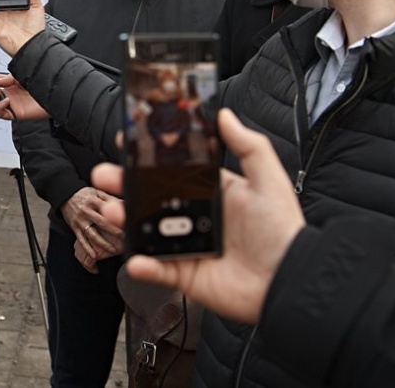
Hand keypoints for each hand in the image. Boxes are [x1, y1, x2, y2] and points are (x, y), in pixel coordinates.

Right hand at [0, 72, 48, 120]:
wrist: (54, 98)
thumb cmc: (41, 87)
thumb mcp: (21, 76)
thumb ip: (7, 78)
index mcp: (8, 84)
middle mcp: (8, 94)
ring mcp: (10, 105)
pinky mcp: (14, 114)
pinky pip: (1, 114)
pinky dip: (1, 107)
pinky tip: (6, 101)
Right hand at [59, 187, 123, 272]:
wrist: (65, 196)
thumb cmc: (85, 195)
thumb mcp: (97, 192)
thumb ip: (110, 198)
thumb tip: (126, 203)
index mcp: (93, 201)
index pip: (107, 209)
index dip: (117, 216)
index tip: (127, 223)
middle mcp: (86, 211)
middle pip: (102, 222)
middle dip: (114, 231)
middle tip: (125, 238)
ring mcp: (80, 221)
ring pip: (92, 234)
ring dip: (103, 243)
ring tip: (113, 250)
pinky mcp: (75, 228)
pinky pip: (81, 240)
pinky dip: (87, 248)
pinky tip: (94, 256)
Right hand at [90, 108, 305, 324]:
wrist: (289, 280)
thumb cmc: (283, 231)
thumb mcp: (268, 180)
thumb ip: (247, 145)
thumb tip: (224, 115)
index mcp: (212, 193)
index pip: (172, 171)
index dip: (148, 159)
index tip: (126, 143)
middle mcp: (196, 218)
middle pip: (150, 198)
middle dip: (124, 186)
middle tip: (105, 175)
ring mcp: (187, 247)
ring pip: (146, 231)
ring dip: (124, 221)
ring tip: (112, 211)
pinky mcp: (185, 275)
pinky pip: (157, 269)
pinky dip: (143, 266)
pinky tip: (135, 258)